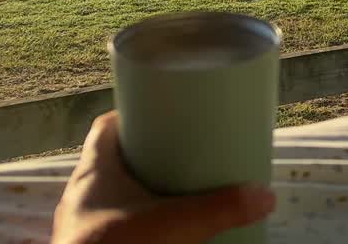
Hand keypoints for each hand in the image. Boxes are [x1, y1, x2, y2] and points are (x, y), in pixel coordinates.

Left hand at [53, 111, 276, 243]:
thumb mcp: (173, 225)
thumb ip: (219, 209)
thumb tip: (265, 196)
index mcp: (92, 170)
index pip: (106, 126)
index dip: (133, 116)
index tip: (165, 115)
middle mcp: (82, 194)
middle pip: (115, 161)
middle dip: (147, 158)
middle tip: (184, 157)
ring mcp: (83, 225)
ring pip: (114, 196)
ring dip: (142, 194)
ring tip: (178, 194)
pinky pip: (115, 224)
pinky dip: (137, 223)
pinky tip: (160, 231)